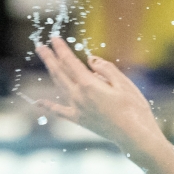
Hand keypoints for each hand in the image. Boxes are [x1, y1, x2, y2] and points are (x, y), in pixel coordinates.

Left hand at [30, 37, 161, 151]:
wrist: (134, 136)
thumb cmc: (134, 108)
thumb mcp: (124, 83)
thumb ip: (106, 69)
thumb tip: (90, 60)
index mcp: (89, 85)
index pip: (70, 62)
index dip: (61, 49)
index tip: (54, 38)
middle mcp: (79, 96)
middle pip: (59, 72)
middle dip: (49, 58)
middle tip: (40, 46)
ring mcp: (77, 109)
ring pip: (59, 86)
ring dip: (51, 72)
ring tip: (46, 60)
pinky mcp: (80, 120)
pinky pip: (60, 111)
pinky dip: (48, 106)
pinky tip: (38, 103)